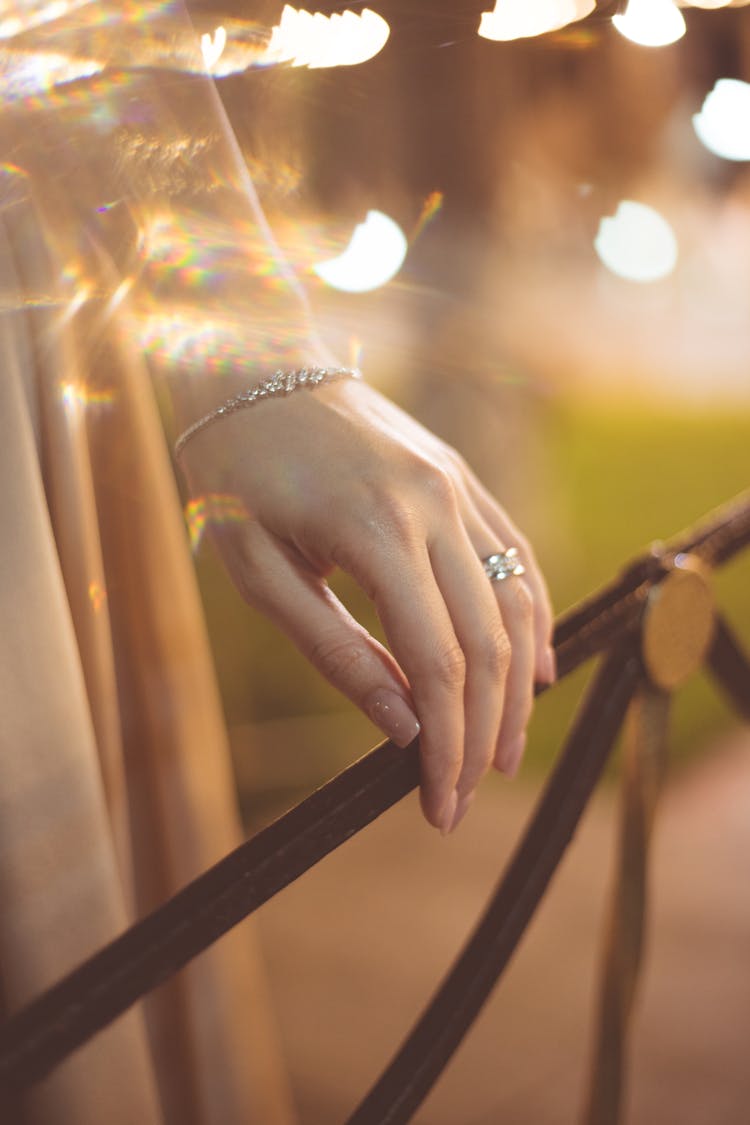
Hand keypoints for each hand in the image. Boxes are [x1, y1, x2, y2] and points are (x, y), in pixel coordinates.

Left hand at [179, 377, 554, 833]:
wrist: (253, 366)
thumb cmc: (238, 473)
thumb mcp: (258, 570)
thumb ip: (334, 650)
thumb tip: (403, 726)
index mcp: (376, 531)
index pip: (437, 662)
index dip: (446, 743)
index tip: (438, 805)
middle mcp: (436, 506)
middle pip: (489, 641)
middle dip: (485, 730)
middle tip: (468, 793)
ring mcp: (458, 487)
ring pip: (517, 601)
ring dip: (519, 685)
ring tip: (503, 747)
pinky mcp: (463, 479)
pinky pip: (516, 557)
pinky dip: (531, 619)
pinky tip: (533, 666)